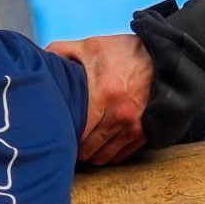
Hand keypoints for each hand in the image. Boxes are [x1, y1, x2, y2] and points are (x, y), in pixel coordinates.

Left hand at [48, 34, 153, 165]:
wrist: (165, 58)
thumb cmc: (124, 53)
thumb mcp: (92, 46)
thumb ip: (62, 51)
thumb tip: (39, 57)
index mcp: (103, 94)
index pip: (78, 131)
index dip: (65, 136)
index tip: (57, 133)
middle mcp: (120, 115)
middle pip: (89, 149)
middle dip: (76, 149)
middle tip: (67, 143)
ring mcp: (135, 126)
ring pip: (105, 157)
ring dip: (92, 155)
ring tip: (82, 148)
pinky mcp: (145, 133)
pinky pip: (122, 155)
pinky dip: (110, 154)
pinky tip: (101, 146)